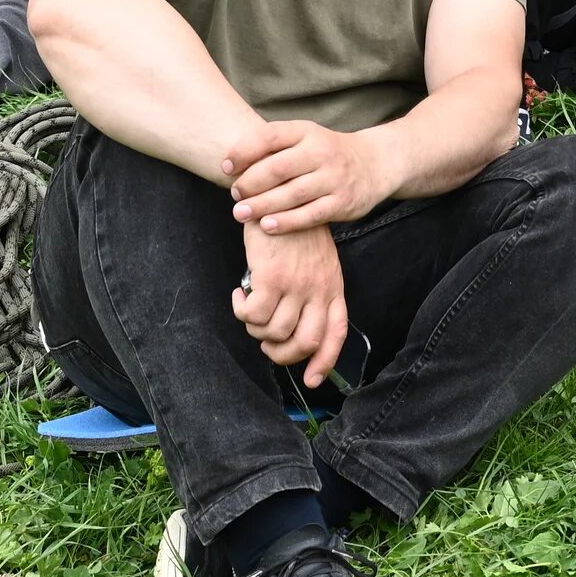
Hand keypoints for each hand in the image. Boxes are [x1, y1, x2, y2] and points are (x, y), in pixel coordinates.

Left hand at [226, 120, 387, 233]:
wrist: (374, 164)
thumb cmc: (326, 153)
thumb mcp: (305, 138)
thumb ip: (274, 148)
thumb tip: (230, 164)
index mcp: (307, 131)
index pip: (270, 136)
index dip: (243, 151)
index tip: (225, 167)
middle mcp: (322, 152)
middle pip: (278, 168)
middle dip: (250, 184)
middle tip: (235, 195)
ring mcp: (334, 178)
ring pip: (292, 194)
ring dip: (262, 206)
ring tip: (241, 214)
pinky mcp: (342, 202)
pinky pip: (310, 215)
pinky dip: (286, 222)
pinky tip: (267, 226)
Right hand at [234, 221, 349, 385]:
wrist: (277, 195)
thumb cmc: (292, 231)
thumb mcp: (315, 261)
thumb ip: (311, 291)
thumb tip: (293, 328)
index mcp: (332, 286)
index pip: (336, 333)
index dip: (325, 362)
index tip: (310, 381)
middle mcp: (319, 288)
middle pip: (306, 342)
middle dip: (282, 354)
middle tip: (265, 343)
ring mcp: (297, 284)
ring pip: (275, 331)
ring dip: (256, 330)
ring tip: (249, 310)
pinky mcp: (272, 277)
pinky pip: (254, 315)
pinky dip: (243, 312)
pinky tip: (239, 295)